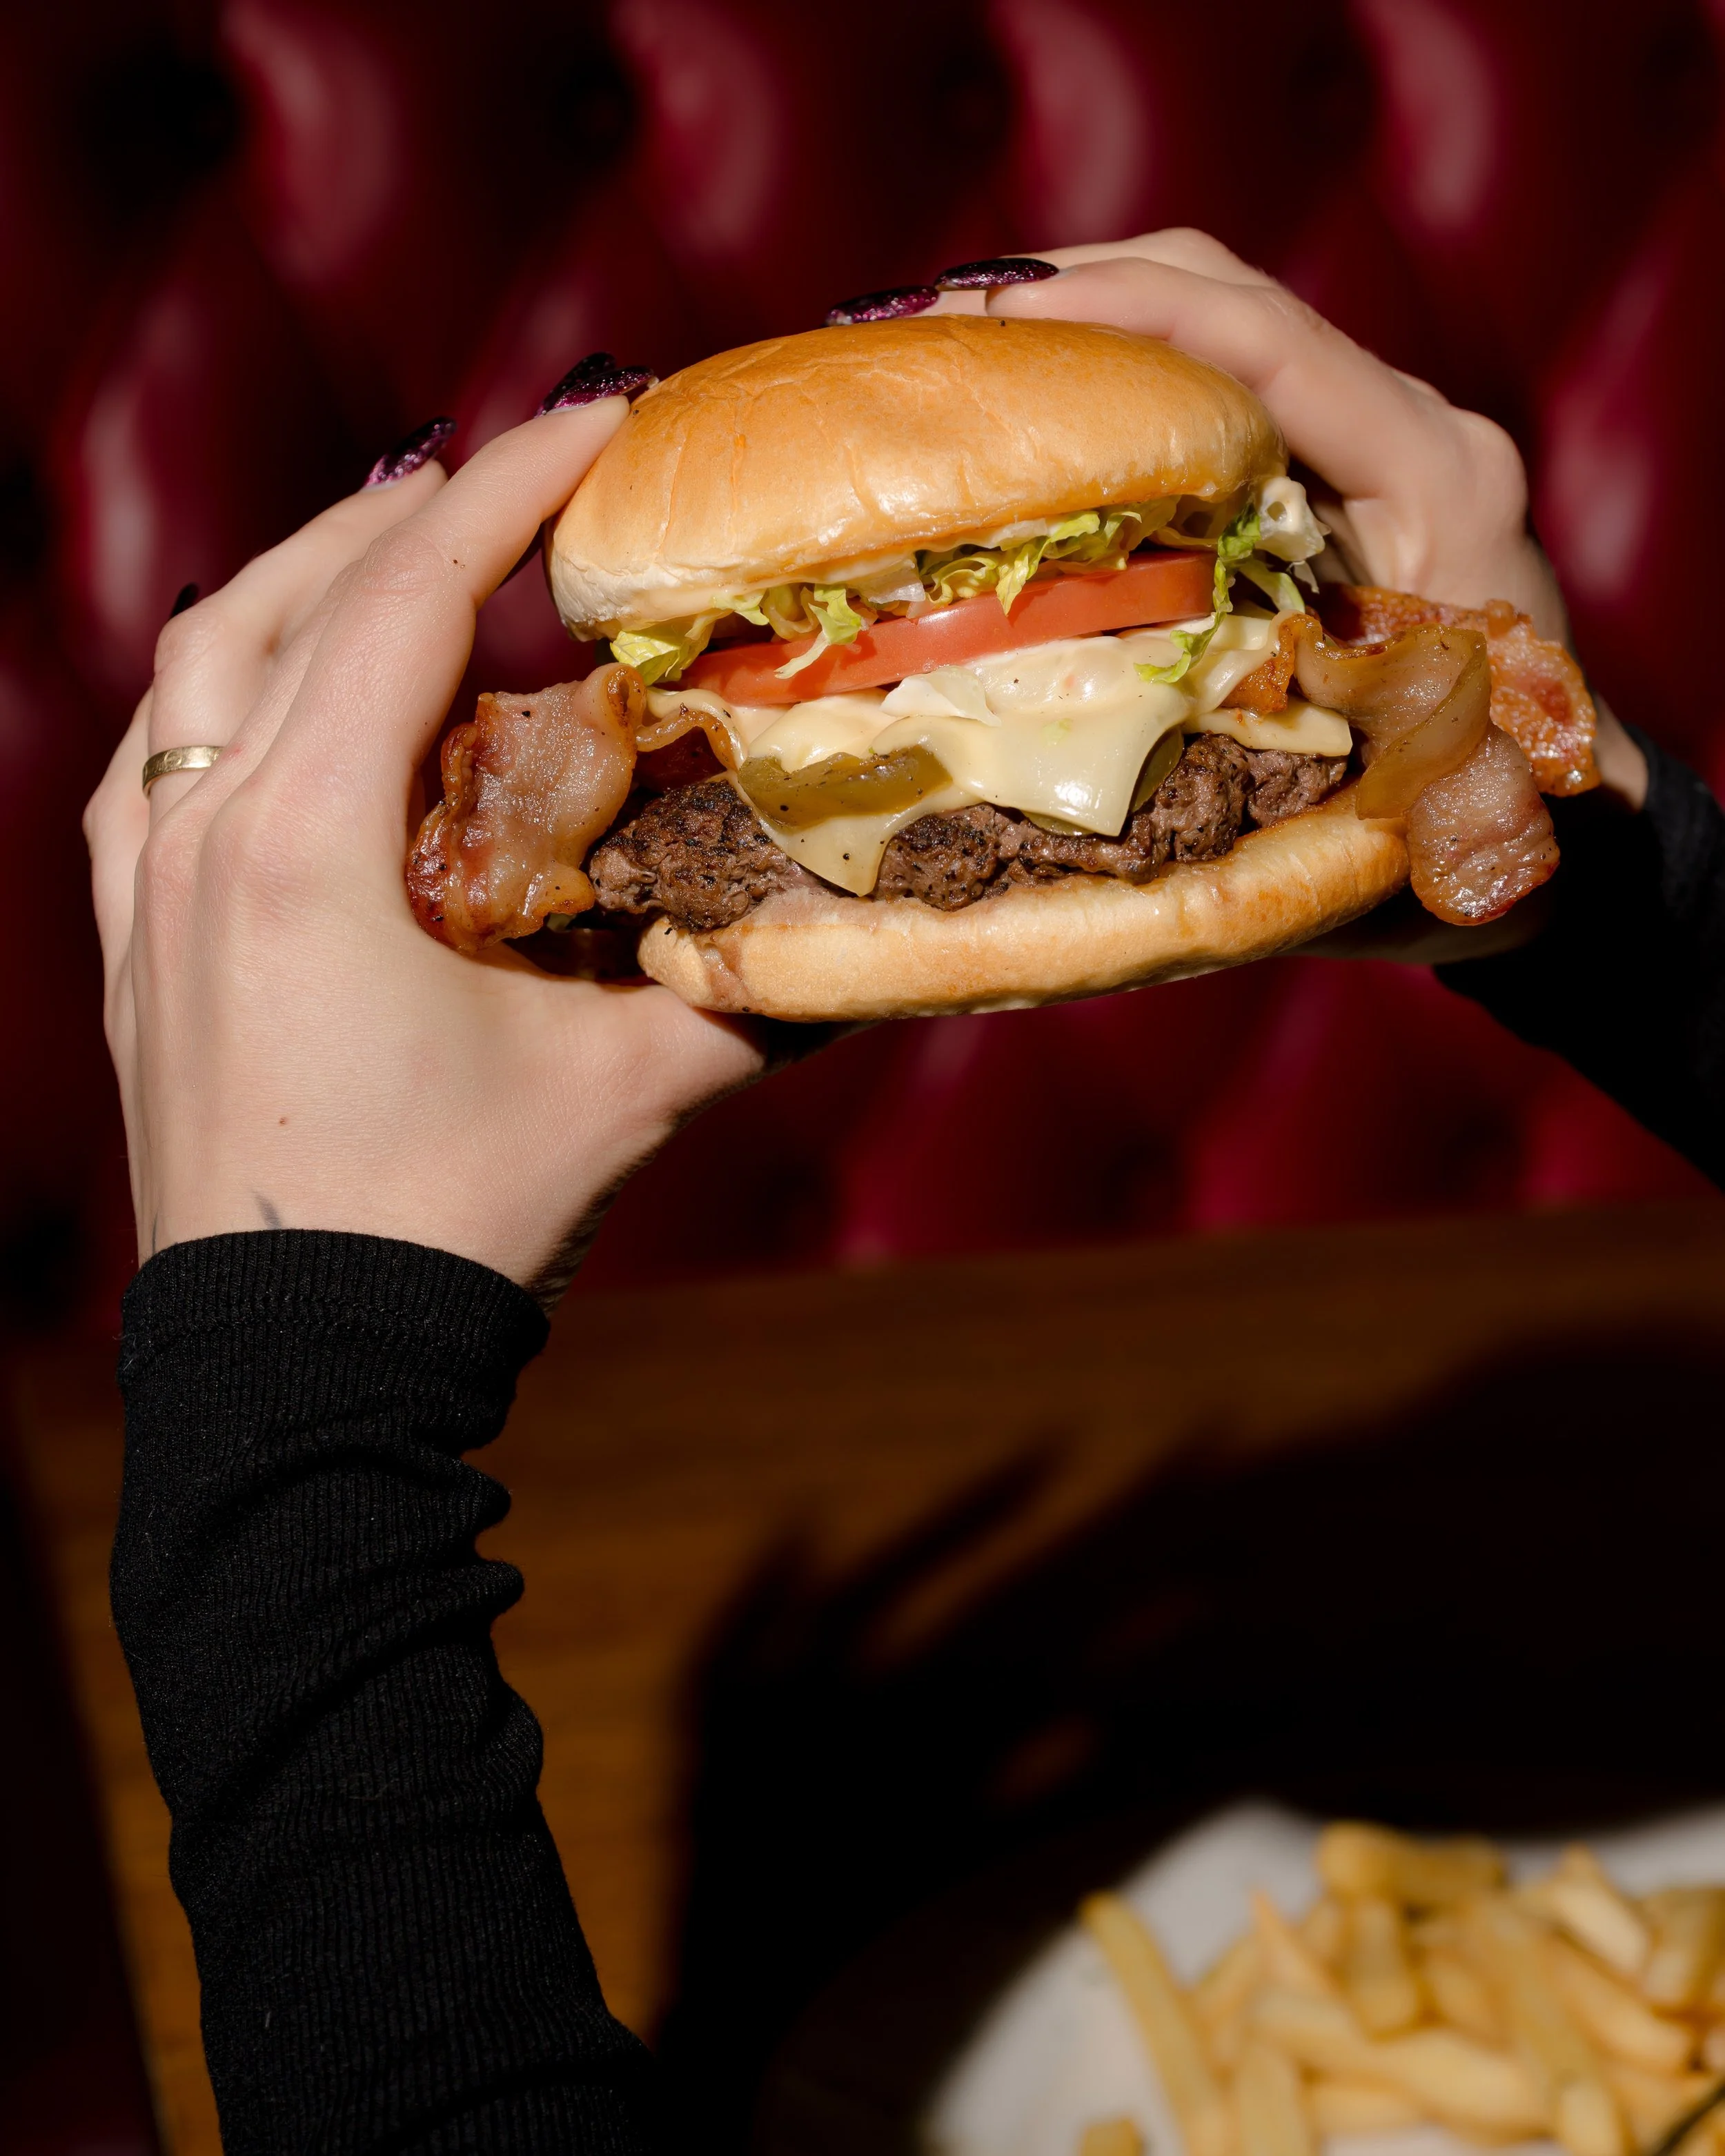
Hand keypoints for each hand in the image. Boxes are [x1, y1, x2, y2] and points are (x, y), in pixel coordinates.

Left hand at [86, 403, 796, 1302]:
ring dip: (314, 579)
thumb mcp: (626, 1094)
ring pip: (206, 656)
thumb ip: (752, 993)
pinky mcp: (128, 934)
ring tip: (415, 554)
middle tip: (533, 480)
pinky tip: (296, 691)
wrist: (298, 1375)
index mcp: (305, 842)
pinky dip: (238, 678)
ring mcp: (139, 881)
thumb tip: (874, 928)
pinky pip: (159, 748)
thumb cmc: (451, 1225)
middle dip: (421, 510)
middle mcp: (197, 831)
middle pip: (293, 593)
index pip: (407, 597)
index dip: (511, 486)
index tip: (600, 414)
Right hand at [959, 229, 1646, 816]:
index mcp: (1435, 478)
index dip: (1130, 313)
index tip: (997, 315)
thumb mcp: (1362, 763)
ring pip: (1221, 317)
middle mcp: (1415, 426)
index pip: (1270, 344)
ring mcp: (1381, 430)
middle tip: (941, 320)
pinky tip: (1030, 397)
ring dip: (1088, 316)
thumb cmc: (1478, 797)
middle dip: (1080, 285)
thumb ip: (1245, 719)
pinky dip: (1122, 367)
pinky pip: (1221, 374)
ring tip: (958, 344)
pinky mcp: (1345, 454)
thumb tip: (1060, 708)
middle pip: (1232, 292)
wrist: (1569, 793)